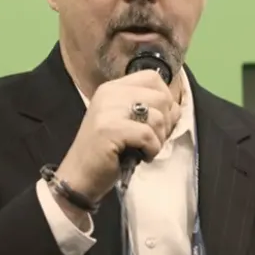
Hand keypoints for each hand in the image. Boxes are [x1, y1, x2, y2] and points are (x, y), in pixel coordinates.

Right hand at [57, 70, 180, 202]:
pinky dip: (151, 150)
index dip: (165, 99)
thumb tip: (175, 108)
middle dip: (165, 123)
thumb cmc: (106, 153)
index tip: (159, 121)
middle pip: (160, 97)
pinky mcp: (109, 129)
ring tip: (145, 149)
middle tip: (152, 140)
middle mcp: (109, 93)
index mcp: (113, 88)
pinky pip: (147, 135)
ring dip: (158, 139)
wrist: (79, 177)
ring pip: (157, 117)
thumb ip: (149, 110)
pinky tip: (142, 157)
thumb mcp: (128, 123)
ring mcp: (107, 110)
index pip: (152, 78)